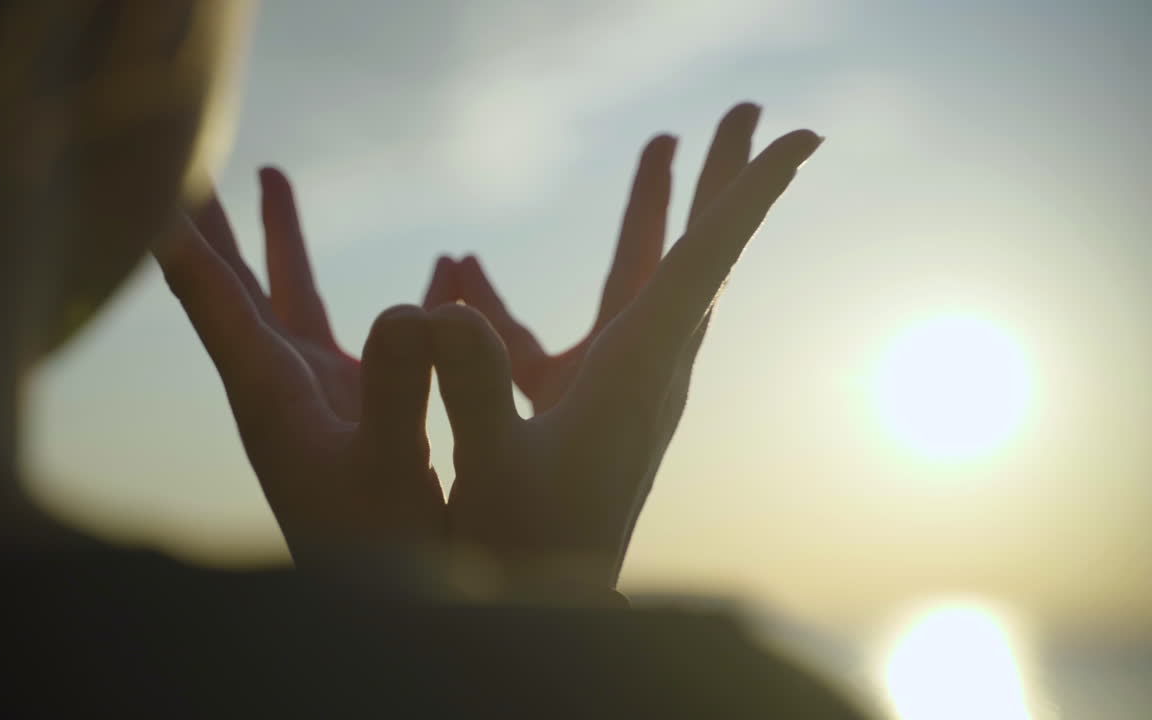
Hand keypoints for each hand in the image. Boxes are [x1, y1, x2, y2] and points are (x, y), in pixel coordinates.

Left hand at [154, 168, 457, 557]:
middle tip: (187, 158)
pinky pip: (360, 331)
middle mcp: (281, 388)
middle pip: (233, 286)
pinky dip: (386, 290)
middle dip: (213, 221)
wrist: (392, 606)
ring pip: (287, 301)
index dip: (180, 238)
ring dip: (278, 242)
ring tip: (271, 180)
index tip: (148, 179)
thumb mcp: (396, 466)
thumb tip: (413, 304)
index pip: (213, 301)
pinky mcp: (357, 411)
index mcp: (272, 394)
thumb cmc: (385, 549)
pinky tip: (440, 269)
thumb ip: (403, 388)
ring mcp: (318, 399)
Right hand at [432, 104, 821, 589]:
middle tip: (748, 111)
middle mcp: (652, 369)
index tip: (798, 138)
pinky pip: (612, 313)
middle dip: (724, 179)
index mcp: (637, 373)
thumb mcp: (492, 470)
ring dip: (671, 212)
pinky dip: (592, 275)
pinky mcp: (608, 399)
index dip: (749, 195)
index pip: (704, 265)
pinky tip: (476, 268)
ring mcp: (636, 383)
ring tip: (672, 153)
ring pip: (664, 277)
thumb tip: (434, 303)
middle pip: (702, 254)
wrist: (561, 607)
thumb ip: (465, 387)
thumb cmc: (530, 550)